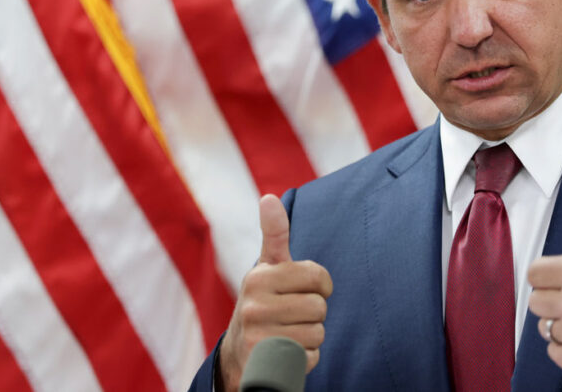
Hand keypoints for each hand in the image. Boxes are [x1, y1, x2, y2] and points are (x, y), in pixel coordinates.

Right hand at [218, 195, 332, 391]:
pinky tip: (287, 352)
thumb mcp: (268, 267)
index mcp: (259, 277)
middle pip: (319, 307)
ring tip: (288, 331)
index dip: (321, 285)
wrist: (240, 352)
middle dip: (314, 312)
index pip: (318, 277)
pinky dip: (306, 358)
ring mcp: (258, 336)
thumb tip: (269, 198)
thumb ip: (274, 234)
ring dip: (310, 335)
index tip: (306, 288)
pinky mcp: (266, 364)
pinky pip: (311, 358)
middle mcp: (254, 306)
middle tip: (293, 314)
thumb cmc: (265, 300)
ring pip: (318, 333)